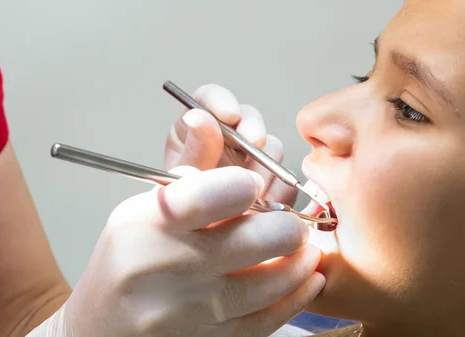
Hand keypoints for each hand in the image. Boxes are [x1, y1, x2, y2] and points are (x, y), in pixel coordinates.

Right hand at [28, 166, 324, 336]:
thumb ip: (188, 173)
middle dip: (286, 226)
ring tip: (305, 248)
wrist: (101, 328)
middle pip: (250, 242)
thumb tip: (214, 123)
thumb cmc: (127, 260)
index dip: (241, 185)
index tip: (254, 182)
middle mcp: (164, 269)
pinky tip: (307, 280)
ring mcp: (186, 312)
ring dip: (299, 261)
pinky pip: (266, 322)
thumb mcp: (141, 209)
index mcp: (144, 224)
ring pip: (267, 285)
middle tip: (293, 222)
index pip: (200, 198)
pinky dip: (296, 298)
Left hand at [163, 84, 296, 205]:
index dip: (221, 101)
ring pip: (273, 150)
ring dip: (267, 169)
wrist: (195, 255)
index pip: (209, 99)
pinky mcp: (272, 185)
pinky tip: (269, 206)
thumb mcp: (180, 184)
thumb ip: (194, 152)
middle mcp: (226, 144)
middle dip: (254, 136)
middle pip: (250, 121)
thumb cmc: (178, 217)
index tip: (230, 115)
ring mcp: (251, 164)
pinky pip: (286, 179)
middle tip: (254, 145)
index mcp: (195, 133)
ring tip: (254, 191)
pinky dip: (281, 191)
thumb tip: (199, 117)